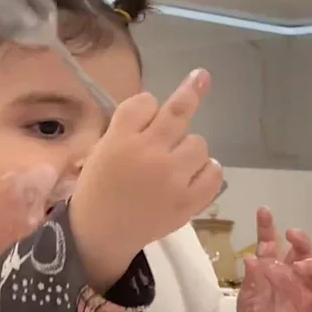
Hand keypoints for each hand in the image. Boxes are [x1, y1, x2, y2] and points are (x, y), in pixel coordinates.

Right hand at [70, 69, 222, 291]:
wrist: (102, 234)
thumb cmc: (97, 190)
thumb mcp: (101, 151)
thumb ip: (126, 129)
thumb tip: (157, 108)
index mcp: (120, 139)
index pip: (145, 101)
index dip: (148, 106)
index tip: (147, 115)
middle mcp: (148, 153)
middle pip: (178, 111)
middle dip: (189, 94)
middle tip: (201, 78)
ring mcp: (172, 177)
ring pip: (198, 142)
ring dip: (188, 147)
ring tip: (175, 162)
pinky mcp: (189, 201)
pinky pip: (213, 171)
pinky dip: (206, 170)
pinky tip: (192, 175)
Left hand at [237, 207, 311, 311]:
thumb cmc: (253, 310)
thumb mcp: (247, 294)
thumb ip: (251, 278)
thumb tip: (250, 259)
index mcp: (269, 264)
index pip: (269, 241)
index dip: (267, 226)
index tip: (264, 210)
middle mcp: (289, 271)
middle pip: (301, 250)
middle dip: (301, 239)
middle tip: (293, 235)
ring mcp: (303, 288)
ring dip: (311, 264)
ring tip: (300, 267)